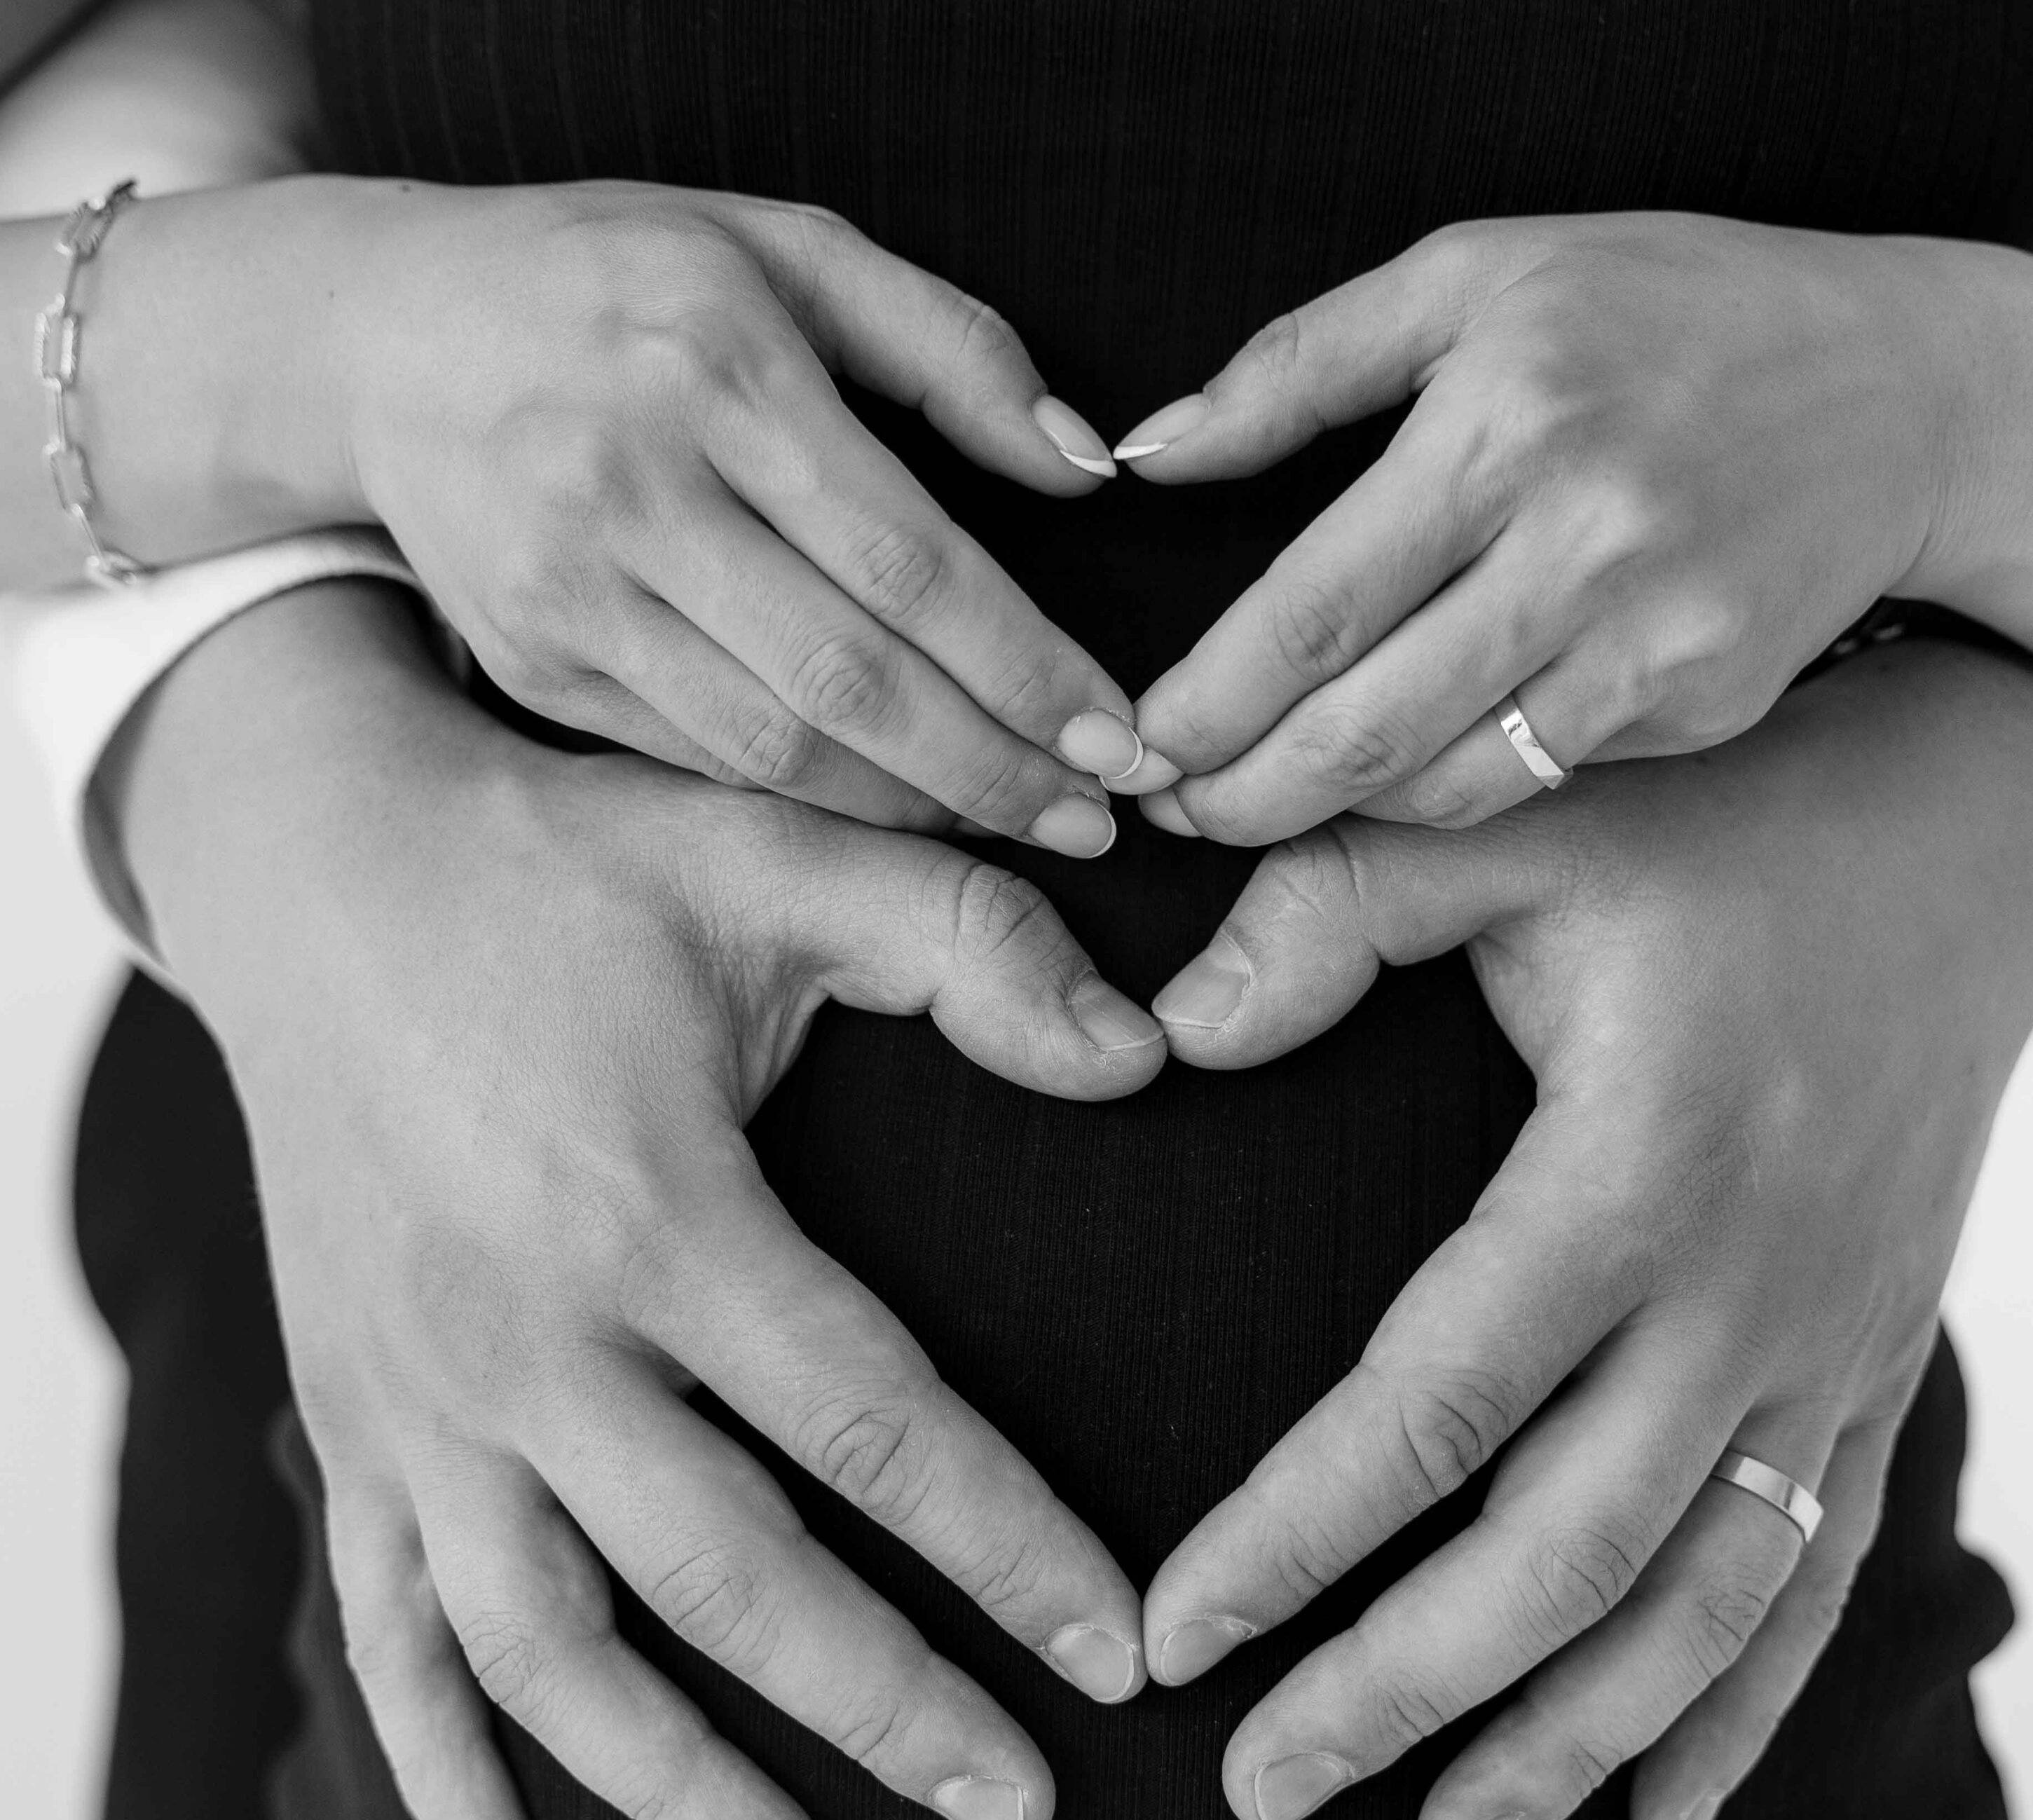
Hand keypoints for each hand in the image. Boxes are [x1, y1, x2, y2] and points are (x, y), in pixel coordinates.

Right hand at [115, 583, 1166, 1819]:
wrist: (310, 864)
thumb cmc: (569, 865)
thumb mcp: (772, 856)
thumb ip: (971, 944)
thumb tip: (1154, 1053)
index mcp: (653, 1215)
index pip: (872, 1425)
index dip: (1013, 1548)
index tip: (1126, 1659)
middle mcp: (523, 1341)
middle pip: (730, 1578)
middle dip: (889, 1711)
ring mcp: (416, 1406)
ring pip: (548, 1652)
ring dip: (675, 1789)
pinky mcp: (346, 1428)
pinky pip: (383, 1634)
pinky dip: (439, 1770)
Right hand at [342, 180, 1169, 841]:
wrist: (382, 336)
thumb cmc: (616, 280)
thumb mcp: (785, 250)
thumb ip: (952, 348)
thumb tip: (1087, 469)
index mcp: (717, 367)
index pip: (909, 560)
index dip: (1027, 667)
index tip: (1119, 734)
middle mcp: (634, 486)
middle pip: (849, 677)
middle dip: (992, 768)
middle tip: (1097, 819)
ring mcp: (573, 589)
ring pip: (774, 743)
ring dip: (914, 805)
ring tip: (1021, 825)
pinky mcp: (537, 662)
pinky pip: (702, 759)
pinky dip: (814, 799)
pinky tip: (900, 807)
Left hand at [1121, 213, 1982, 841]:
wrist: (1902, 388)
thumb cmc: (1669, 313)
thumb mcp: (1478, 277)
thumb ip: (1299, 367)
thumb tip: (1145, 451)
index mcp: (1505, 423)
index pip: (1310, 608)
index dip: (1206, 702)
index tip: (1138, 744)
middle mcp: (1583, 541)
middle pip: (1363, 726)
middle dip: (1244, 794)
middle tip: (1173, 813)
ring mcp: (1652, 637)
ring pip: (1445, 778)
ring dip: (1333, 809)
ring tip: (1261, 799)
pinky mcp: (1701, 701)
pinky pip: (1534, 778)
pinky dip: (1447, 789)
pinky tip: (1396, 770)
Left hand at [1139, 638, 2032, 1819]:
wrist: (1975, 830)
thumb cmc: (1721, 812)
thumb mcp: (1524, 821)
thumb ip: (1329, 911)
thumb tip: (1156, 1035)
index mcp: (1634, 1171)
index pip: (1435, 1402)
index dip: (1295, 1536)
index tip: (1168, 1641)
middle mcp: (1746, 1296)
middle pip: (1564, 1555)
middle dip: (1405, 1694)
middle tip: (1254, 1794)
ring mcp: (1831, 1355)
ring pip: (1701, 1609)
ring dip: (1570, 1751)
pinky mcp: (1878, 1376)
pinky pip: (1821, 1582)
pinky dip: (1744, 1716)